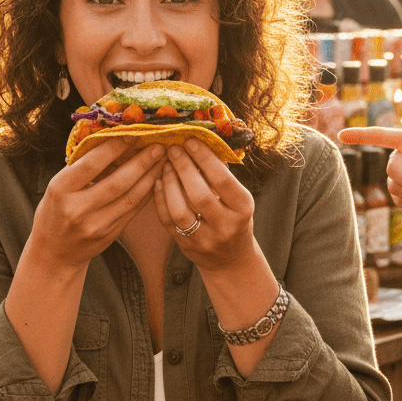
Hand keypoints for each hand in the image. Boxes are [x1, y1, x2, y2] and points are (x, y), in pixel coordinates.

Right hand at [29, 137, 166, 270]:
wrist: (54, 252)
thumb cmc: (55, 210)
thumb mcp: (58, 185)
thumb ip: (81, 166)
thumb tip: (112, 138)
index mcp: (61, 189)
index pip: (92, 163)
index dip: (115, 147)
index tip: (133, 133)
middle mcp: (78, 208)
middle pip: (118, 182)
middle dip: (142, 162)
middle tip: (158, 145)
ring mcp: (95, 224)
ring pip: (131, 197)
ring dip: (150, 176)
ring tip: (161, 159)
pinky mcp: (109, 235)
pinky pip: (133, 210)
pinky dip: (147, 193)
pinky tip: (155, 179)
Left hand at [152, 138, 255, 272]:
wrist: (230, 259)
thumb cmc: (234, 218)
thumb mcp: (238, 198)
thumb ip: (222, 174)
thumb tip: (201, 140)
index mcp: (242, 209)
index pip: (222, 180)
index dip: (204, 158)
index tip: (191, 141)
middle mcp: (225, 226)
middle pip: (199, 195)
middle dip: (183, 168)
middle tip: (173, 148)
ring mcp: (204, 240)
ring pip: (179, 210)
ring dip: (169, 182)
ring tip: (165, 164)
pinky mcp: (185, 246)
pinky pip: (167, 221)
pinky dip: (160, 198)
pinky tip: (158, 181)